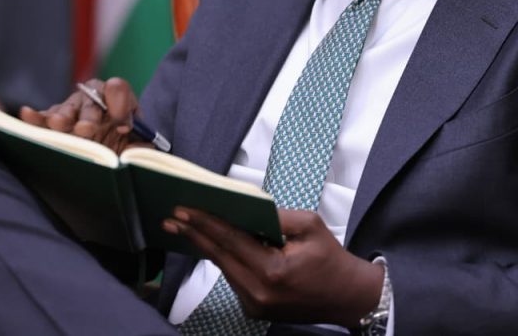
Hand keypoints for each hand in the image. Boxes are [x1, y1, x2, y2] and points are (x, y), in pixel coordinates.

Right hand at [19, 77, 139, 152]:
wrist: (100, 158)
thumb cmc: (119, 148)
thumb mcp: (133, 147)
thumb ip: (140, 147)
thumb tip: (142, 150)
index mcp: (117, 100)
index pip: (118, 89)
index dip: (122, 106)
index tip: (123, 126)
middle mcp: (93, 99)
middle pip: (91, 100)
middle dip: (90, 115)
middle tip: (86, 130)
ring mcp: (71, 109)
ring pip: (67, 108)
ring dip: (63, 116)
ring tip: (59, 124)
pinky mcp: (50, 121)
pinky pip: (41, 118)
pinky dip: (35, 117)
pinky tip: (27, 114)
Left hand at [165, 207, 382, 327]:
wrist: (346, 297)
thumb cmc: (330, 259)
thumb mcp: (310, 225)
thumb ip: (276, 215)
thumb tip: (247, 207)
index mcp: (273, 270)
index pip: (231, 240)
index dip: (205, 223)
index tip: (183, 210)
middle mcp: (259, 291)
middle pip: (219, 256)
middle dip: (194, 234)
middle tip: (171, 218)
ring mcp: (255, 304)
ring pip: (224, 268)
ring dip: (207, 246)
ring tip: (186, 227)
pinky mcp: (254, 310)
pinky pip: (234, 279)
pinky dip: (225, 260)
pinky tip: (213, 244)